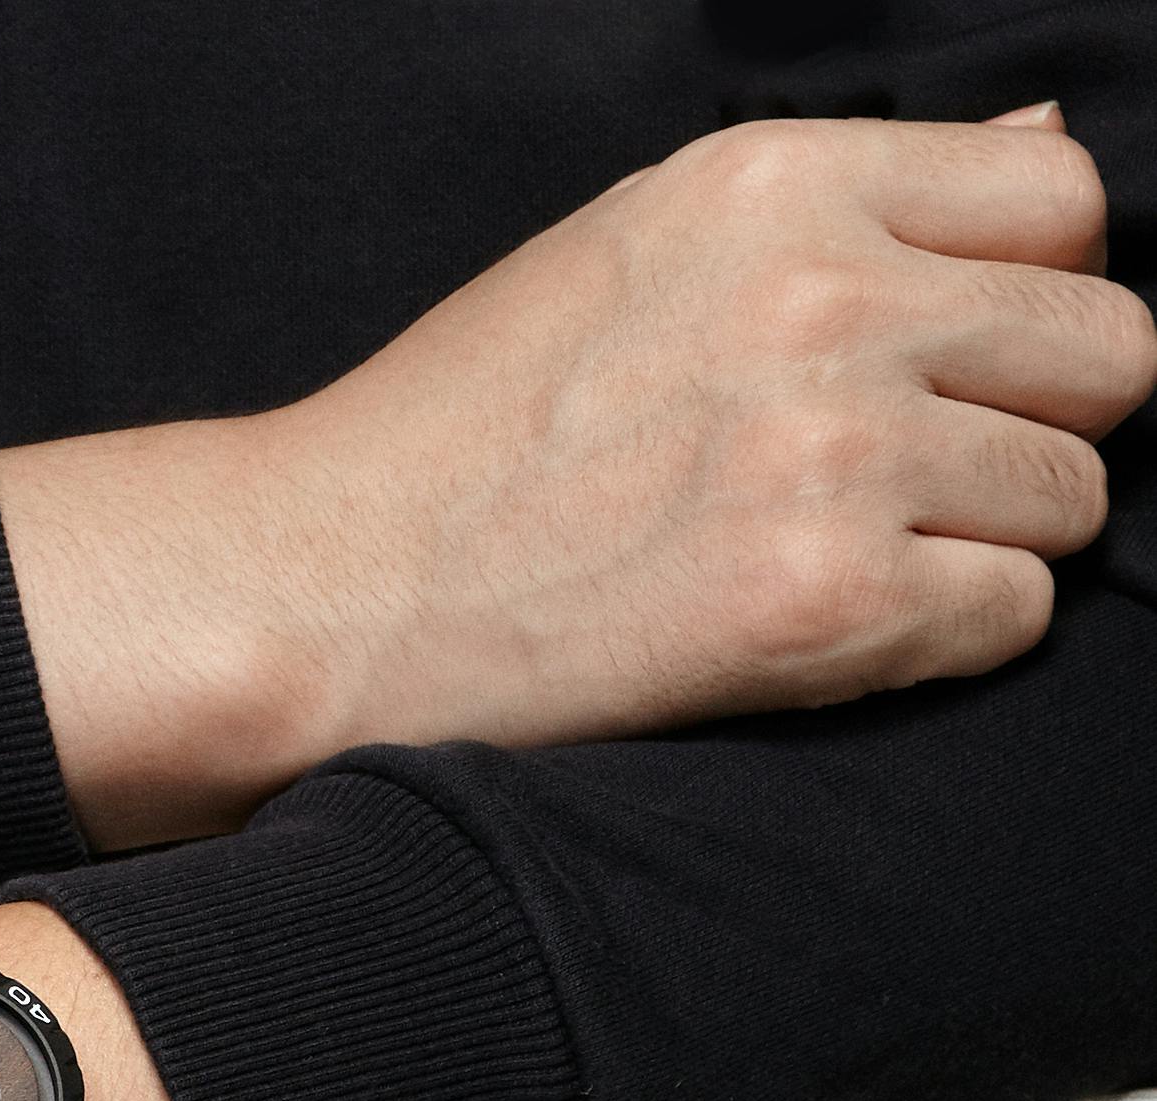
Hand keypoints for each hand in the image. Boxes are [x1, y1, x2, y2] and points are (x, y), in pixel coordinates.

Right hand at [0, 102, 1156, 848]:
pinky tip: (816, 640)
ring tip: (836, 570)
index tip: (941, 371)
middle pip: (1106, 353)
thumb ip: (840, 211)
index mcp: (778, 185)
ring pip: (1069, 498)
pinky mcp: (818, 603)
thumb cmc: (452, 444)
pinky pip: (1010, 617)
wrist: (318, 599)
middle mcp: (824, 299)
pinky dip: (937, 642)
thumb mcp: (631, 252)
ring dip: (981, 546)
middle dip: (1027, 427)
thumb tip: (1048, 162)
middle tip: (901, 491)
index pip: (1061, 207)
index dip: (1021, 301)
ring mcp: (830, 453)